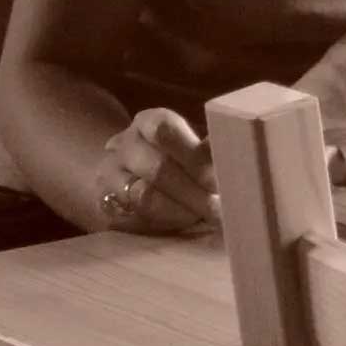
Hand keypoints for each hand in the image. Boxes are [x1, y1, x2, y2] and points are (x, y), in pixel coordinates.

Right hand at [96, 108, 218, 233]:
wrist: (125, 174)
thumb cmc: (173, 157)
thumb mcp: (188, 144)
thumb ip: (207, 149)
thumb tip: (240, 153)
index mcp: (149, 122)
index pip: (164, 130)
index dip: (194, 155)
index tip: (220, 177)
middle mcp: (126, 145)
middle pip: (158, 167)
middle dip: (194, 190)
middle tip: (222, 206)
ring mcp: (110, 175)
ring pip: (144, 195)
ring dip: (181, 209)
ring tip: (208, 216)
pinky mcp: (105, 205)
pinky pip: (134, 218)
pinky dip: (164, 222)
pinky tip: (186, 223)